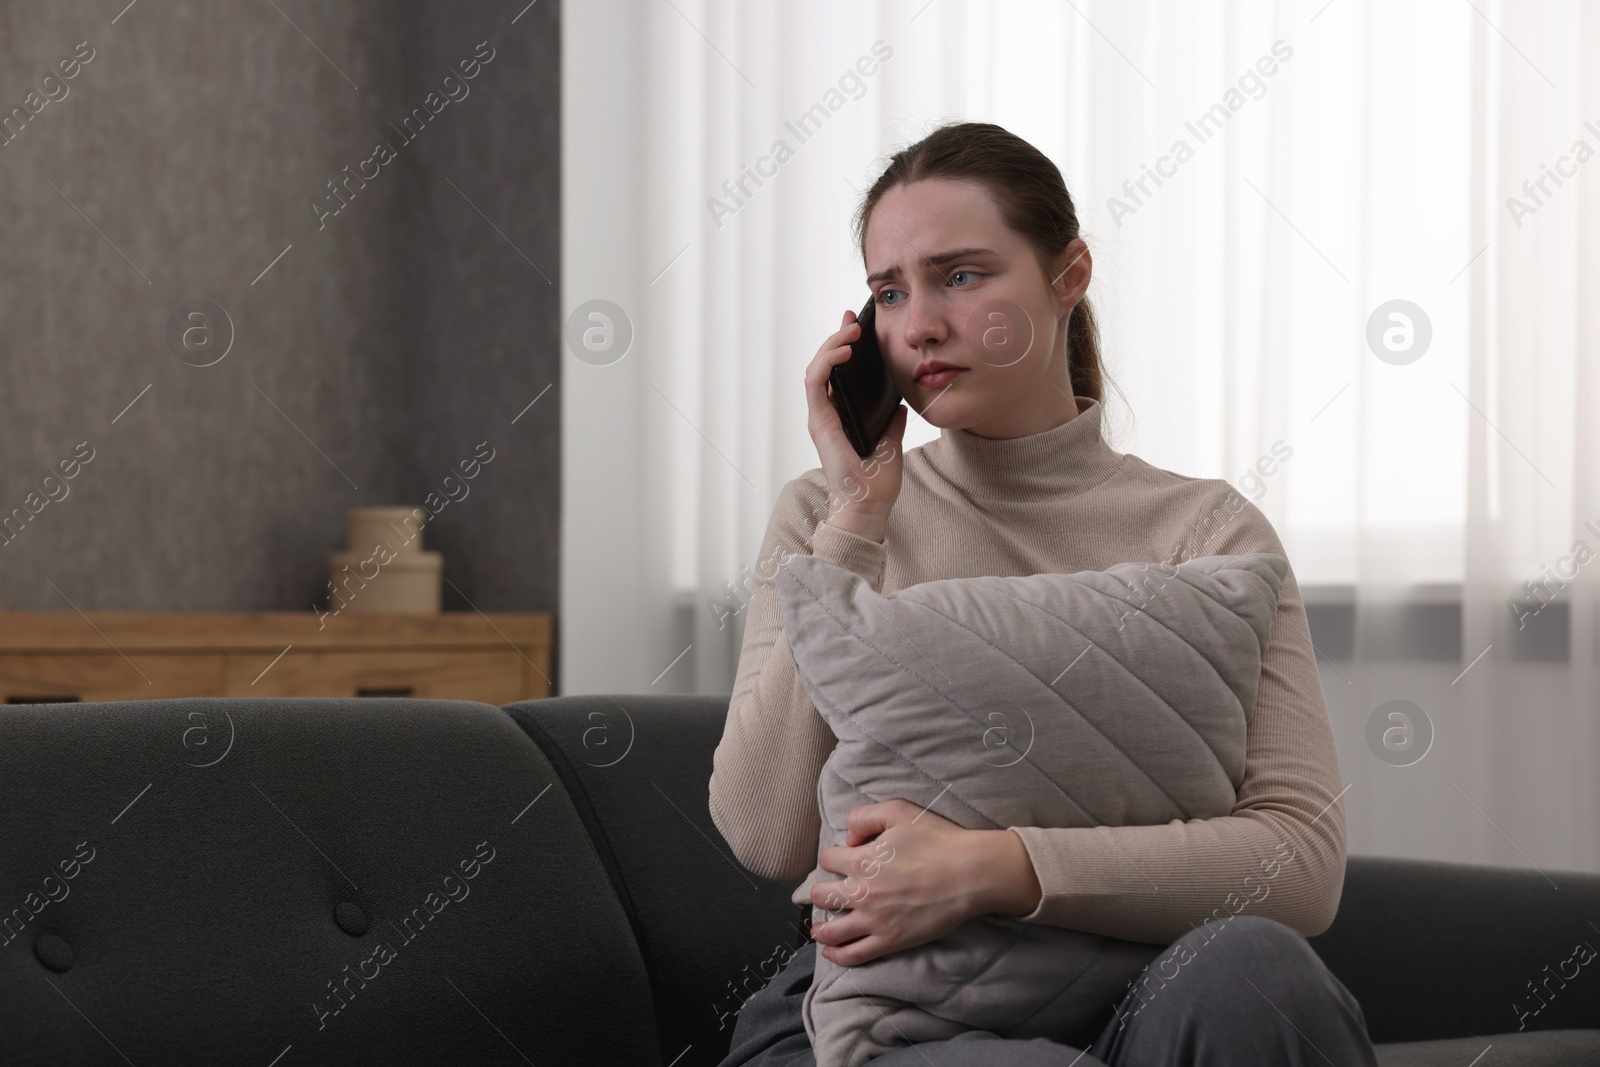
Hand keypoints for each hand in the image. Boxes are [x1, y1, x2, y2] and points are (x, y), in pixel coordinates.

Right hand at [804, 308, 908, 542]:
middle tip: (852, 318)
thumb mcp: (891, 443)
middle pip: (824, 366)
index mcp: (839, 417)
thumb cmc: (876, 483)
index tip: (856, 326)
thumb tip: (900, 405)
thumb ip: (891, 423)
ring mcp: (821, 417)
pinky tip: (844, 350)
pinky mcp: (820, 422)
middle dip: (836, 337)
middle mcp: (825, 414)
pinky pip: (816, 383)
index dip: (843, 347)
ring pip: (816, 369)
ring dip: (832, 345)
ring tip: (851, 330)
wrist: (869, 507)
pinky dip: (827, 362)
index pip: (836, 374)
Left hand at [809, 799, 978, 966]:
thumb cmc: (937, 839)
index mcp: (860, 860)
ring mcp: (874, 920)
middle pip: (821, 895)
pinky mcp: (890, 941)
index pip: (827, 860)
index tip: (841, 860)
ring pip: (830, 930)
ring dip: (820, 928)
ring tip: (820, 927)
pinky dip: (836, 955)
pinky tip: (830, 951)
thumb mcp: (898, 810)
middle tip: (828, 893)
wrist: (969, 873)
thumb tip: (849, 838)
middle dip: (821, 892)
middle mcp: (860, 892)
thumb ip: (864, 817)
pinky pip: (853, 954)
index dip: (832, 857)